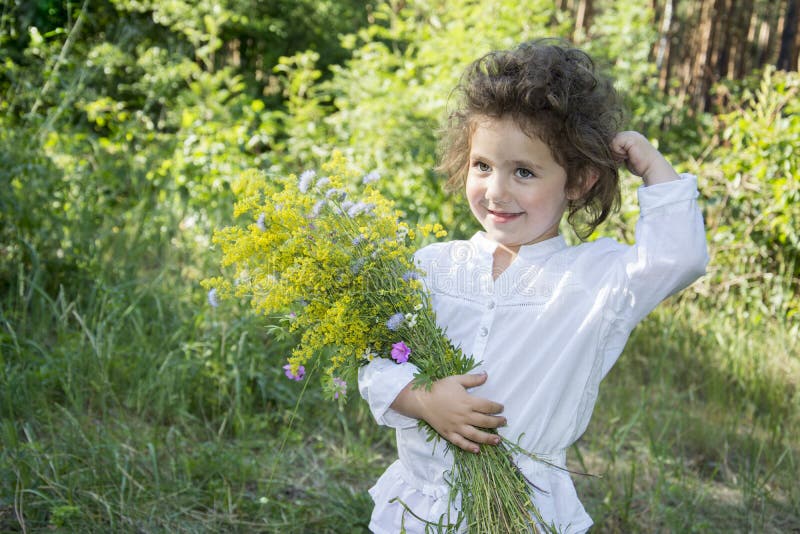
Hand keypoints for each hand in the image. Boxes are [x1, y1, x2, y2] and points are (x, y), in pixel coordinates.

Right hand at [390, 372, 505, 453]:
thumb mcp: (456, 380)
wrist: (421, 399)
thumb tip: (486, 375)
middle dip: (497, 422)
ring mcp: (456, 426)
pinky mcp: (448, 433)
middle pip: (485, 421)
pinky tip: (477, 450)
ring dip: (488, 438)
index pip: (487, 406)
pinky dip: (469, 447)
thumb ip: (472, 379)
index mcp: (468, 402)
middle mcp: (464, 416)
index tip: (501, 408)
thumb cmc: (439, 388)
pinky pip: (460, 443)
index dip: (497, 408)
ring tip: (498, 440)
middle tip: (504, 422)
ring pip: (476, 435)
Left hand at [611, 131, 679, 185]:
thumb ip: (619, 151)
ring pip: (611, 143)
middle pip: (609, 142)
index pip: (611, 142)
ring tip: (627, 156)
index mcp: (629, 136)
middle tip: (626, 158)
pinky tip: (628, 155)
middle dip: (614, 152)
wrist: (652, 167)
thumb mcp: (626, 156)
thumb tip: (606, 151)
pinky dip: (618, 152)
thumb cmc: (640, 165)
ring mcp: (630, 134)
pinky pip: (614, 144)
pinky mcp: (630, 137)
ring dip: (617, 153)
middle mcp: (629, 133)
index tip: (623, 158)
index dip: (613, 152)